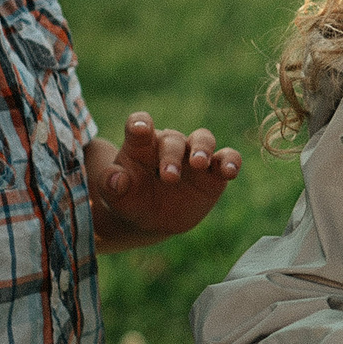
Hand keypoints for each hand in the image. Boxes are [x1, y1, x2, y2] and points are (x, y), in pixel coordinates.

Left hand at [92, 113, 239, 242]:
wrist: (152, 220)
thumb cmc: (130, 201)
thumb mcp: (116, 197)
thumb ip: (111, 185)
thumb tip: (116, 178)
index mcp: (140, 146)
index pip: (139, 124)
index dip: (140, 123)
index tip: (141, 128)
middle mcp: (168, 145)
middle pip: (172, 139)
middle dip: (171, 156)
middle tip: (168, 177)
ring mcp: (193, 156)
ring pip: (203, 139)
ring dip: (202, 148)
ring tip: (199, 164)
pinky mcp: (213, 172)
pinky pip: (227, 158)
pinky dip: (231, 161)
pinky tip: (230, 171)